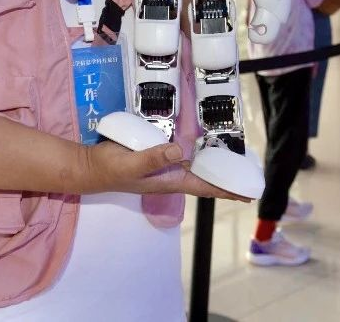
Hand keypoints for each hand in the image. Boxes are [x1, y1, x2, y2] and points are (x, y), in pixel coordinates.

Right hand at [78, 141, 252, 202]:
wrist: (91, 166)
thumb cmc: (111, 169)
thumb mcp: (132, 163)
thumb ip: (154, 158)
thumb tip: (180, 151)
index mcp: (170, 180)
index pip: (205, 187)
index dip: (226, 190)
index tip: (247, 195)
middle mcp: (171, 174)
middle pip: (205, 177)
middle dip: (226, 179)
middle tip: (248, 175)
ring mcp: (164, 165)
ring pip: (195, 165)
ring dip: (213, 164)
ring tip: (233, 160)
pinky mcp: (156, 154)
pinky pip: (181, 153)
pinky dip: (195, 151)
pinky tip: (202, 144)